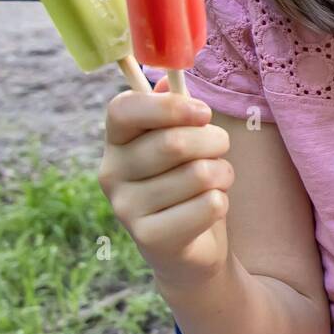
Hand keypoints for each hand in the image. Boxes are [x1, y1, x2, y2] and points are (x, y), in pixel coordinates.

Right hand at [98, 76, 233, 279]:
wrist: (188, 250)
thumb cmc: (186, 181)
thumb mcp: (180, 138)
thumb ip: (174, 108)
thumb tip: (169, 82)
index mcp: (116, 141)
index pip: (123, 109)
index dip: (169, 107)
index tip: (204, 113)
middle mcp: (111, 173)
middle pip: (173, 142)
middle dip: (213, 141)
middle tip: (220, 147)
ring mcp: (126, 209)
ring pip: (197, 174)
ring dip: (222, 173)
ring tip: (217, 180)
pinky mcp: (150, 238)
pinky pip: (207, 205)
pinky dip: (222, 202)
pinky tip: (210, 208)